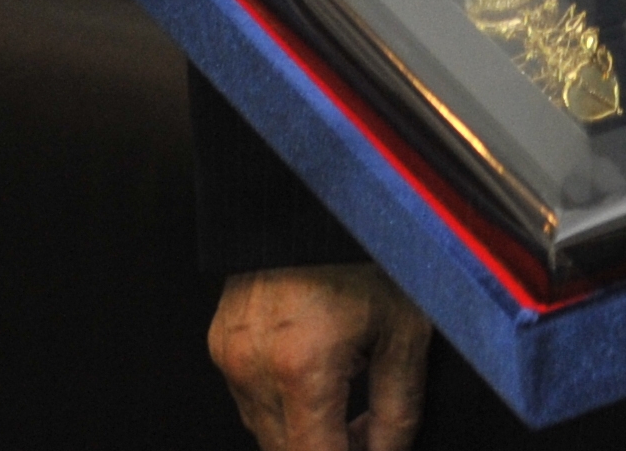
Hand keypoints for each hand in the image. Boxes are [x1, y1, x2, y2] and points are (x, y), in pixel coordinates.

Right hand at [207, 264, 428, 450]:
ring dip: (303, 428)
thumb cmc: (367, 250)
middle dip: (328, 449)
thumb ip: (397, 404)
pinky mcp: (221, 340)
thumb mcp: (404, 327)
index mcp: (302, 366)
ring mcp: (231, 353)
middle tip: (366, 435)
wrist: (319, 199)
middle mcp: (255, 366)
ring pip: (264, 428)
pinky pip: (249, 394)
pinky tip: (316, 371)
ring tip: (347, 397)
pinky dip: (281, 399)